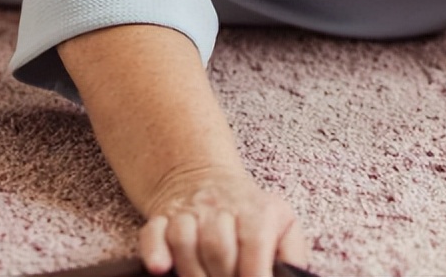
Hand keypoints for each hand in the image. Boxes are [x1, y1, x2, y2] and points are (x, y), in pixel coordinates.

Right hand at [139, 165, 307, 276]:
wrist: (207, 179)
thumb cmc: (251, 214)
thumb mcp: (282, 225)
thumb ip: (292, 255)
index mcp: (256, 212)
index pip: (255, 245)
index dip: (254, 275)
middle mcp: (220, 208)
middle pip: (218, 246)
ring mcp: (188, 212)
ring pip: (185, 240)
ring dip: (192, 271)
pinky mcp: (162, 218)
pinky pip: (152, 234)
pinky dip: (154, 252)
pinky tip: (161, 269)